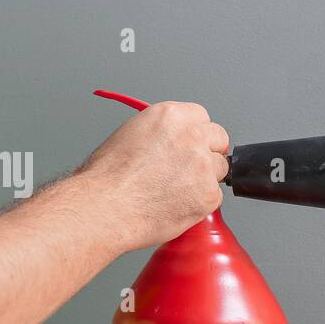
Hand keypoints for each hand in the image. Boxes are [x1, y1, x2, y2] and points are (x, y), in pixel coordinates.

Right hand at [78, 100, 229, 250]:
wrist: (105, 206)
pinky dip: (199, 204)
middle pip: (218, 140)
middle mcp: (191, 136)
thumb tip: (169, 143)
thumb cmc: (106, 178)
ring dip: (204, 180)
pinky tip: (174, 206)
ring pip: (219, 171)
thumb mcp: (130, 135)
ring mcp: (203, 166)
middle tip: (188, 169)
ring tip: (174, 191)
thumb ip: (159, 134)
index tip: (192, 143)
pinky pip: (213, 198)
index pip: (202, 117)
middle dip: (208, 153)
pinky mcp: (208, 195)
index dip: (196, 133)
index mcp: (171, 116)